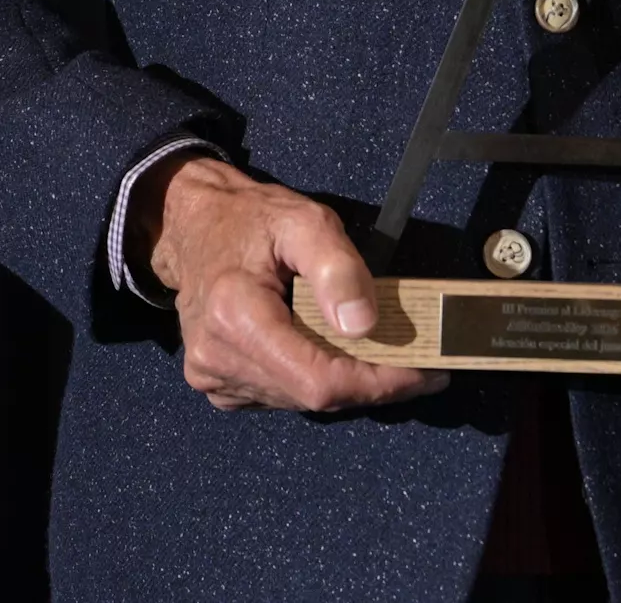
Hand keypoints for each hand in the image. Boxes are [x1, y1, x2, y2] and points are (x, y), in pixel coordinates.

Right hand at [134, 154, 450, 413]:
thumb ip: (337, 268)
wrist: (194, 227)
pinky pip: (283, 396)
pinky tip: (334, 353)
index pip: (319, 381)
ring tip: (384, 355)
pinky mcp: (218, 387)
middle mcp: (216, 359)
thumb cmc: (251, 218)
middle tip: (419, 361)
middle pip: (315, 397)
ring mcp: (212, 379)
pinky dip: (316, 380)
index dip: (378, 383)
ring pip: (301, 402)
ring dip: (347, 383)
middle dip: (372, 383)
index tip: (426, 372)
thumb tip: (365, 327)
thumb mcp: (303, 220)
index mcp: (233, 316)